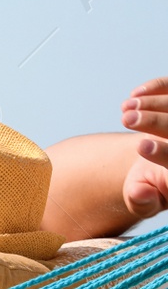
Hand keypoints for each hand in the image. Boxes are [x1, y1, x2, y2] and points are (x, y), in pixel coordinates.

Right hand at [120, 78, 167, 219]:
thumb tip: (139, 192)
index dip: (163, 153)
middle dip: (155, 122)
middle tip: (127, 120)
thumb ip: (141, 201)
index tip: (141, 146)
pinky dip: (159, 87)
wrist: (152, 166)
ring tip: (125, 109)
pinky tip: (136, 94)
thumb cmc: (148, 185)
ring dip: (154, 104)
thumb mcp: (142, 201)